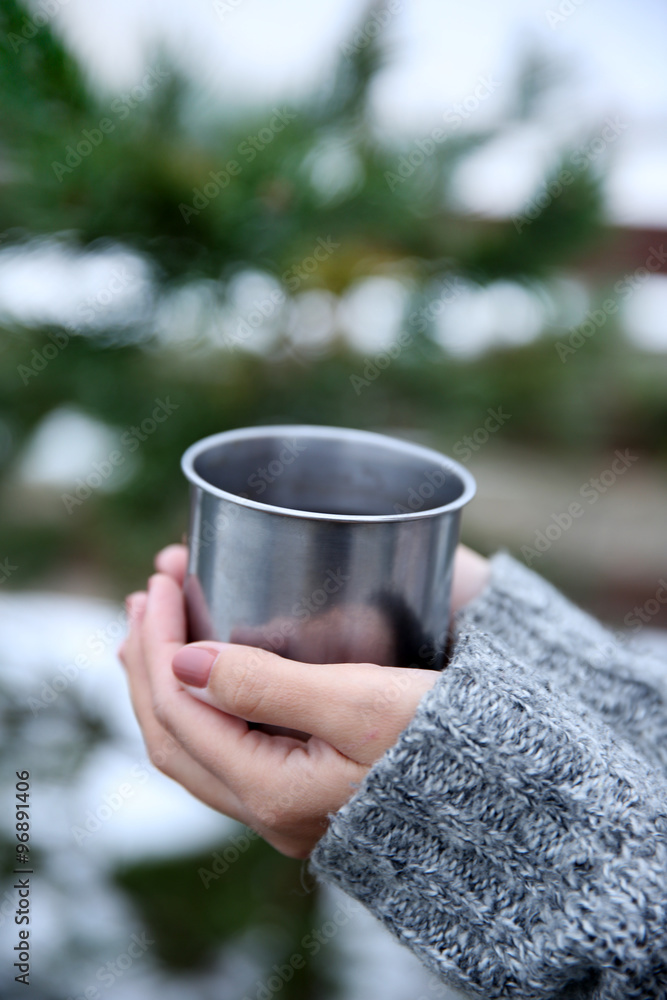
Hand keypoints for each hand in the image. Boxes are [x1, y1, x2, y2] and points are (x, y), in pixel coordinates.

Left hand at [118, 544, 488, 857]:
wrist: (505, 793)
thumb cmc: (445, 740)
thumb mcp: (358, 701)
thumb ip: (265, 683)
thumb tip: (181, 661)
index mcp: (274, 790)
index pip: (179, 711)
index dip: (157, 644)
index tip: (160, 582)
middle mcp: (268, 811)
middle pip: (172, 735)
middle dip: (147, 662)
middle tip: (145, 596)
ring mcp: (283, 809)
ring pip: (193, 748)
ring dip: (165, 684)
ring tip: (154, 628)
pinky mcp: (302, 795)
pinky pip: (222, 752)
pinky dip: (197, 706)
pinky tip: (201, 675)